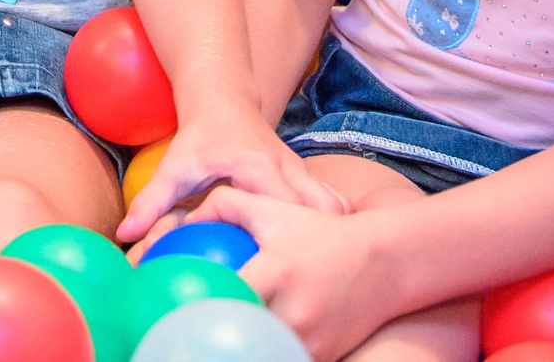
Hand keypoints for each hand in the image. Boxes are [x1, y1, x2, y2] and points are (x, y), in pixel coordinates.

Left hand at [118, 112, 347, 249]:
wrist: (224, 102)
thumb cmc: (200, 137)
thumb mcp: (175, 166)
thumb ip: (153, 200)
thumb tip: (125, 235)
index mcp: (262, 169)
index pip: (287, 209)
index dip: (292, 240)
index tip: (287, 272)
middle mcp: (290, 170)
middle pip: (324, 211)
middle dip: (324, 243)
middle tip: (313, 280)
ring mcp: (303, 174)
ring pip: (335, 208)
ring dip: (332, 235)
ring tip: (321, 272)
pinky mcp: (306, 180)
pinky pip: (330, 207)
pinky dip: (331, 227)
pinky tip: (323, 255)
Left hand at [170, 184, 396, 358]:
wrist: (383, 263)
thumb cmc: (320, 233)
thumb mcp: (274, 210)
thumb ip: (226, 206)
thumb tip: (183, 221)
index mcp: (275, 273)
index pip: (227, 295)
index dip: (198, 307)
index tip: (170, 311)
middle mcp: (293, 311)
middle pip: (240, 336)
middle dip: (211, 339)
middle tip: (179, 338)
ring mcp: (309, 339)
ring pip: (261, 352)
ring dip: (238, 348)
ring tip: (206, 346)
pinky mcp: (322, 357)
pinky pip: (284, 358)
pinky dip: (265, 353)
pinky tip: (244, 350)